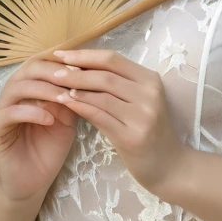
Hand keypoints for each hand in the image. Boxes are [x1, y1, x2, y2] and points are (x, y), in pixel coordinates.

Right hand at [0, 55, 81, 204]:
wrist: (33, 182)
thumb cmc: (50, 147)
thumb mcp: (67, 118)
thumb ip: (70, 97)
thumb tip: (84, 74)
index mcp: (29, 87)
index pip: (41, 62)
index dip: (60, 59)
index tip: (83, 63)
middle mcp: (12, 94)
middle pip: (28, 68)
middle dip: (53, 70)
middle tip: (75, 76)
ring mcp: (0, 110)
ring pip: (17, 87)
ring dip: (44, 89)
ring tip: (65, 97)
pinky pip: (9, 113)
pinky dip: (31, 112)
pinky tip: (49, 119)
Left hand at [50, 47, 189, 196]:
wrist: (169, 166)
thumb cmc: (149, 130)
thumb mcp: (139, 101)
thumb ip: (117, 84)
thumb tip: (79, 66)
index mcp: (150, 80)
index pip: (113, 59)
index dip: (85, 54)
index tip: (61, 54)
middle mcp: (149, 94)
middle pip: (105, 75)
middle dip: (75, 71)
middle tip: (52, 71)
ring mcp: (142, 116)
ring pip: (101, 95)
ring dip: (74, 88)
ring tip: (55, 86)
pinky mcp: (132, 137)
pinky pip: (100, 116)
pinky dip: (81, 107)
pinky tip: (66, 103)